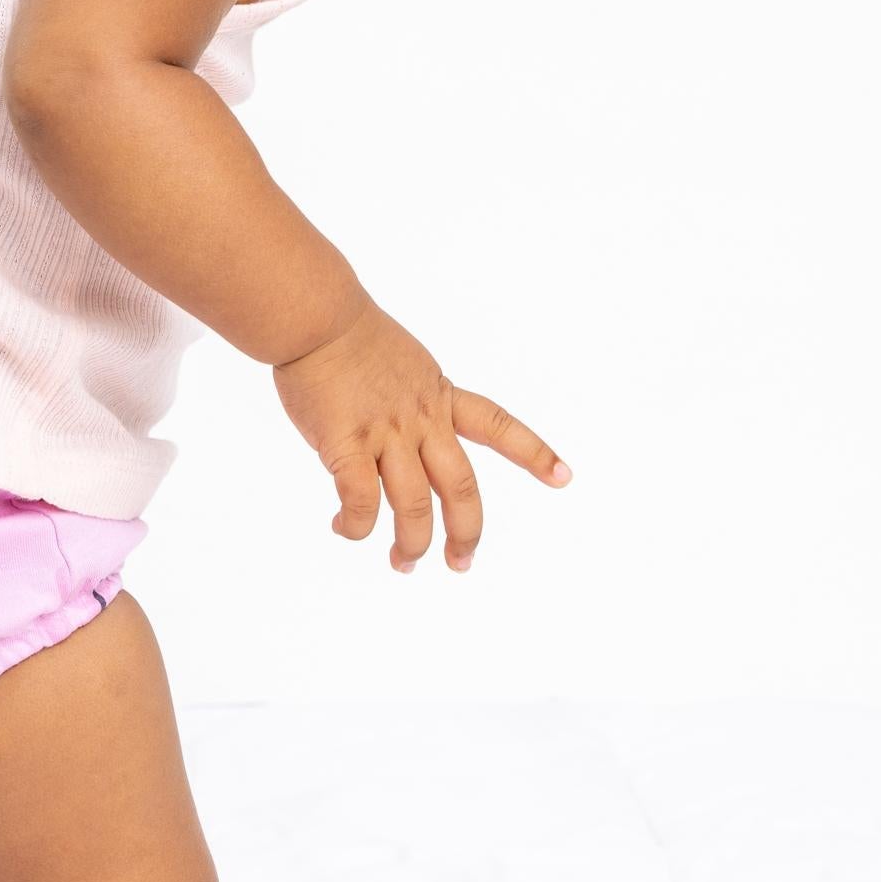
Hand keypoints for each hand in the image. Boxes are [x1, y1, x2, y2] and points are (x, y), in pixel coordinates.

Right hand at [271, 299, 569, 573]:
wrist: (317, 317)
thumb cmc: (347, 335)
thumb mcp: (403, 365)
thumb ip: (410, 405)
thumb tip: (397, 447)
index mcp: (439, 396)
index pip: (498, 425)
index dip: (533, 454)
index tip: (564, 477)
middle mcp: (422, 418)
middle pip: (460, 487)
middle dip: (466, 532)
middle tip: (461, 562)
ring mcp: (387, 433)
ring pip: (414, 507)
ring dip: (412, 545)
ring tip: (403, 564)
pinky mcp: (347, 445)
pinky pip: (360, 502)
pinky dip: (356, 527)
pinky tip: (343, 528)